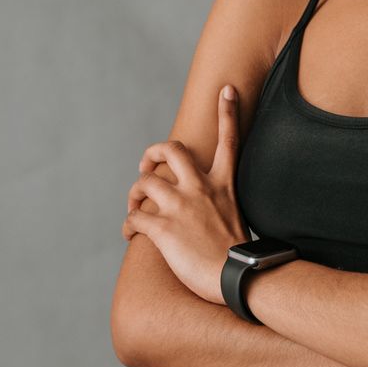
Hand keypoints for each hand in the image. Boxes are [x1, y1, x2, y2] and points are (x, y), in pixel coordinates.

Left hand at [123, 85, 250, 305]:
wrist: (239, 278)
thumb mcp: (238, 220)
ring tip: (135, 209)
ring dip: (134, 194)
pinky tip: (130, 235)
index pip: (229, 140)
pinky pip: (133, 217)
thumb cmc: (240, 259)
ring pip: (145, 182)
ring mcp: (180, 206)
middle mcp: (201, 188)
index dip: (229, 112)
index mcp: (223, 185)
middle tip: (147, 166)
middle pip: (171, 150)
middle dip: (153, 153)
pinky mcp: (163, 227)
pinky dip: (127, 225)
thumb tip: (204, 216)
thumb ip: (220, 207)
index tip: (227, 89)